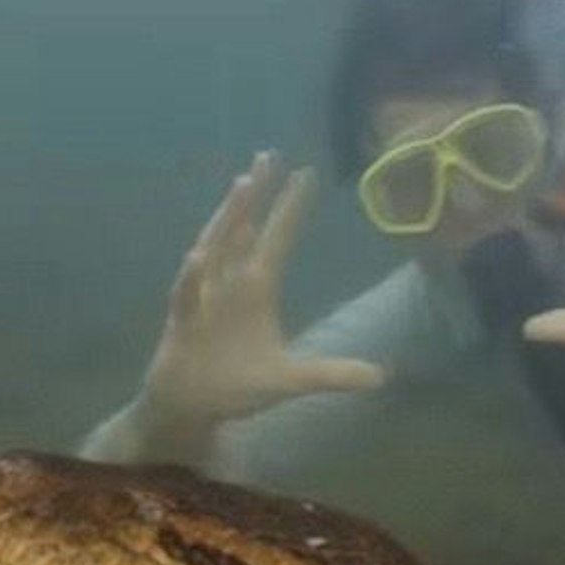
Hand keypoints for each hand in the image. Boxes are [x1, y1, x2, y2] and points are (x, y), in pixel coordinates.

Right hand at [135, 151, 383, 430]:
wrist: (194, 407)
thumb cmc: (238, 386)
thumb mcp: (292, 381)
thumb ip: (332, 374)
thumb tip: (381, 377)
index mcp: (257, 289)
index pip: (277, 239)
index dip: (290, 208)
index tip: (305, 173)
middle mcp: (229, 284)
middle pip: (242, 229)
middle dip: (256, 195)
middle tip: (267, 157)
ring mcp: (204, 299)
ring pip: (214, 249)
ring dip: (227, 219)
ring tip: (243, 187)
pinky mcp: (182, 323)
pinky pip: (186, 296)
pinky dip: (191, 279)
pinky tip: (197, 259)